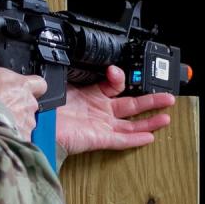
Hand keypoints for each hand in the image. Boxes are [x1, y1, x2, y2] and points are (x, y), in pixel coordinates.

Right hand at [0, 67, 46, 138]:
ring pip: (26, 122)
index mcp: (20, 85)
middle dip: (18, 107)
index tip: (22, 91)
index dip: (32, 88)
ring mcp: (28, 122)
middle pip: (30, 105)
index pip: (40, 84)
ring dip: (15, 123)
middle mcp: (28, 103)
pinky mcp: (24, 138)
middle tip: (1, 110)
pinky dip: (12, 137)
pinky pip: (20, 137)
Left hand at [57, 65, 175, 154]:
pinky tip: (150, 136)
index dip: (119, 77)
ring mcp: (101, 125)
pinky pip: (121, 140)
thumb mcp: (65, 81)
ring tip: (166, 117)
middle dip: (151, 101)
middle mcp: (99, 110)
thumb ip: (81, 71)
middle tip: (167, 98)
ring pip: (131, 125)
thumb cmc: (46, 105)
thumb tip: (96, 63)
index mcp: (92, 95)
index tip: (114, 71)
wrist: (37, 123)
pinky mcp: (99, 139)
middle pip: (132, 106)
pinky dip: (135, 139)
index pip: (115, 85)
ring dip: (149, 121)